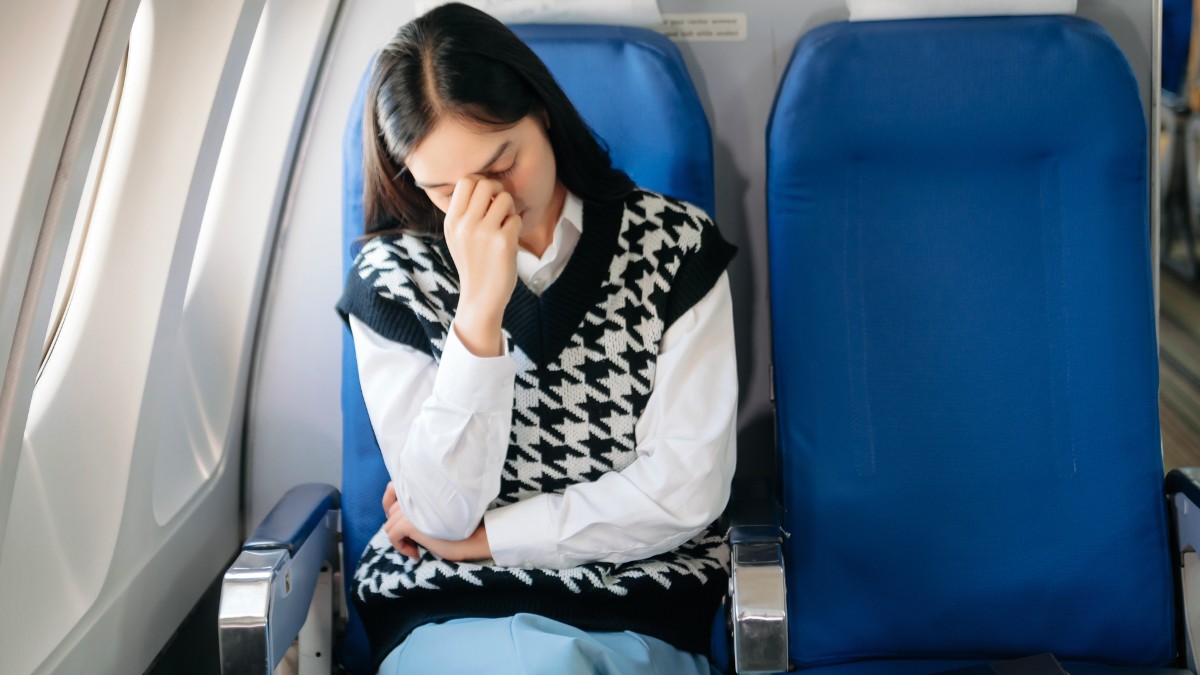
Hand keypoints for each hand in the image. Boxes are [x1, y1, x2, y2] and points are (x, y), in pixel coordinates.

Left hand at [381, 482, 492, 561]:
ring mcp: (411, 508)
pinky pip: (392, 536)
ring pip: (389, 526)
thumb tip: (395, 516)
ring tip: (416, 547)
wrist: (475, 536)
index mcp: (421, 488)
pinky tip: (416, 553)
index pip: (391, 489)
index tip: (401, 522)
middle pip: (390, 511)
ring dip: (400, 540)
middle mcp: (414, 494)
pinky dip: (400, 547)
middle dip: (398, 527)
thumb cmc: (460, 526)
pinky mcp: (410, 523)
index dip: (390, 504)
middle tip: (414, 539)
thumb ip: (419, 506)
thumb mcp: (435, 512)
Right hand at [442, 176, 521, 356]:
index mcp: (451, 221)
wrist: (480, 297)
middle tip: (500, 206)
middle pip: (486, 184)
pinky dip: (516, 226)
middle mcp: (464, 224)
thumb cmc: (473, 263)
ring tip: (505, 225)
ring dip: (510, 209)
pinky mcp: (503, 242)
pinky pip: (516, 218)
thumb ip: (463, 211)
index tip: (487, 196)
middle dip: (498, 191)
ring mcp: (483, 233)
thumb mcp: (457, 236)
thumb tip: (480, 181)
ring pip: (505, 198)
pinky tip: (510, 239)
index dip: (480, 182)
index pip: (465, 180)